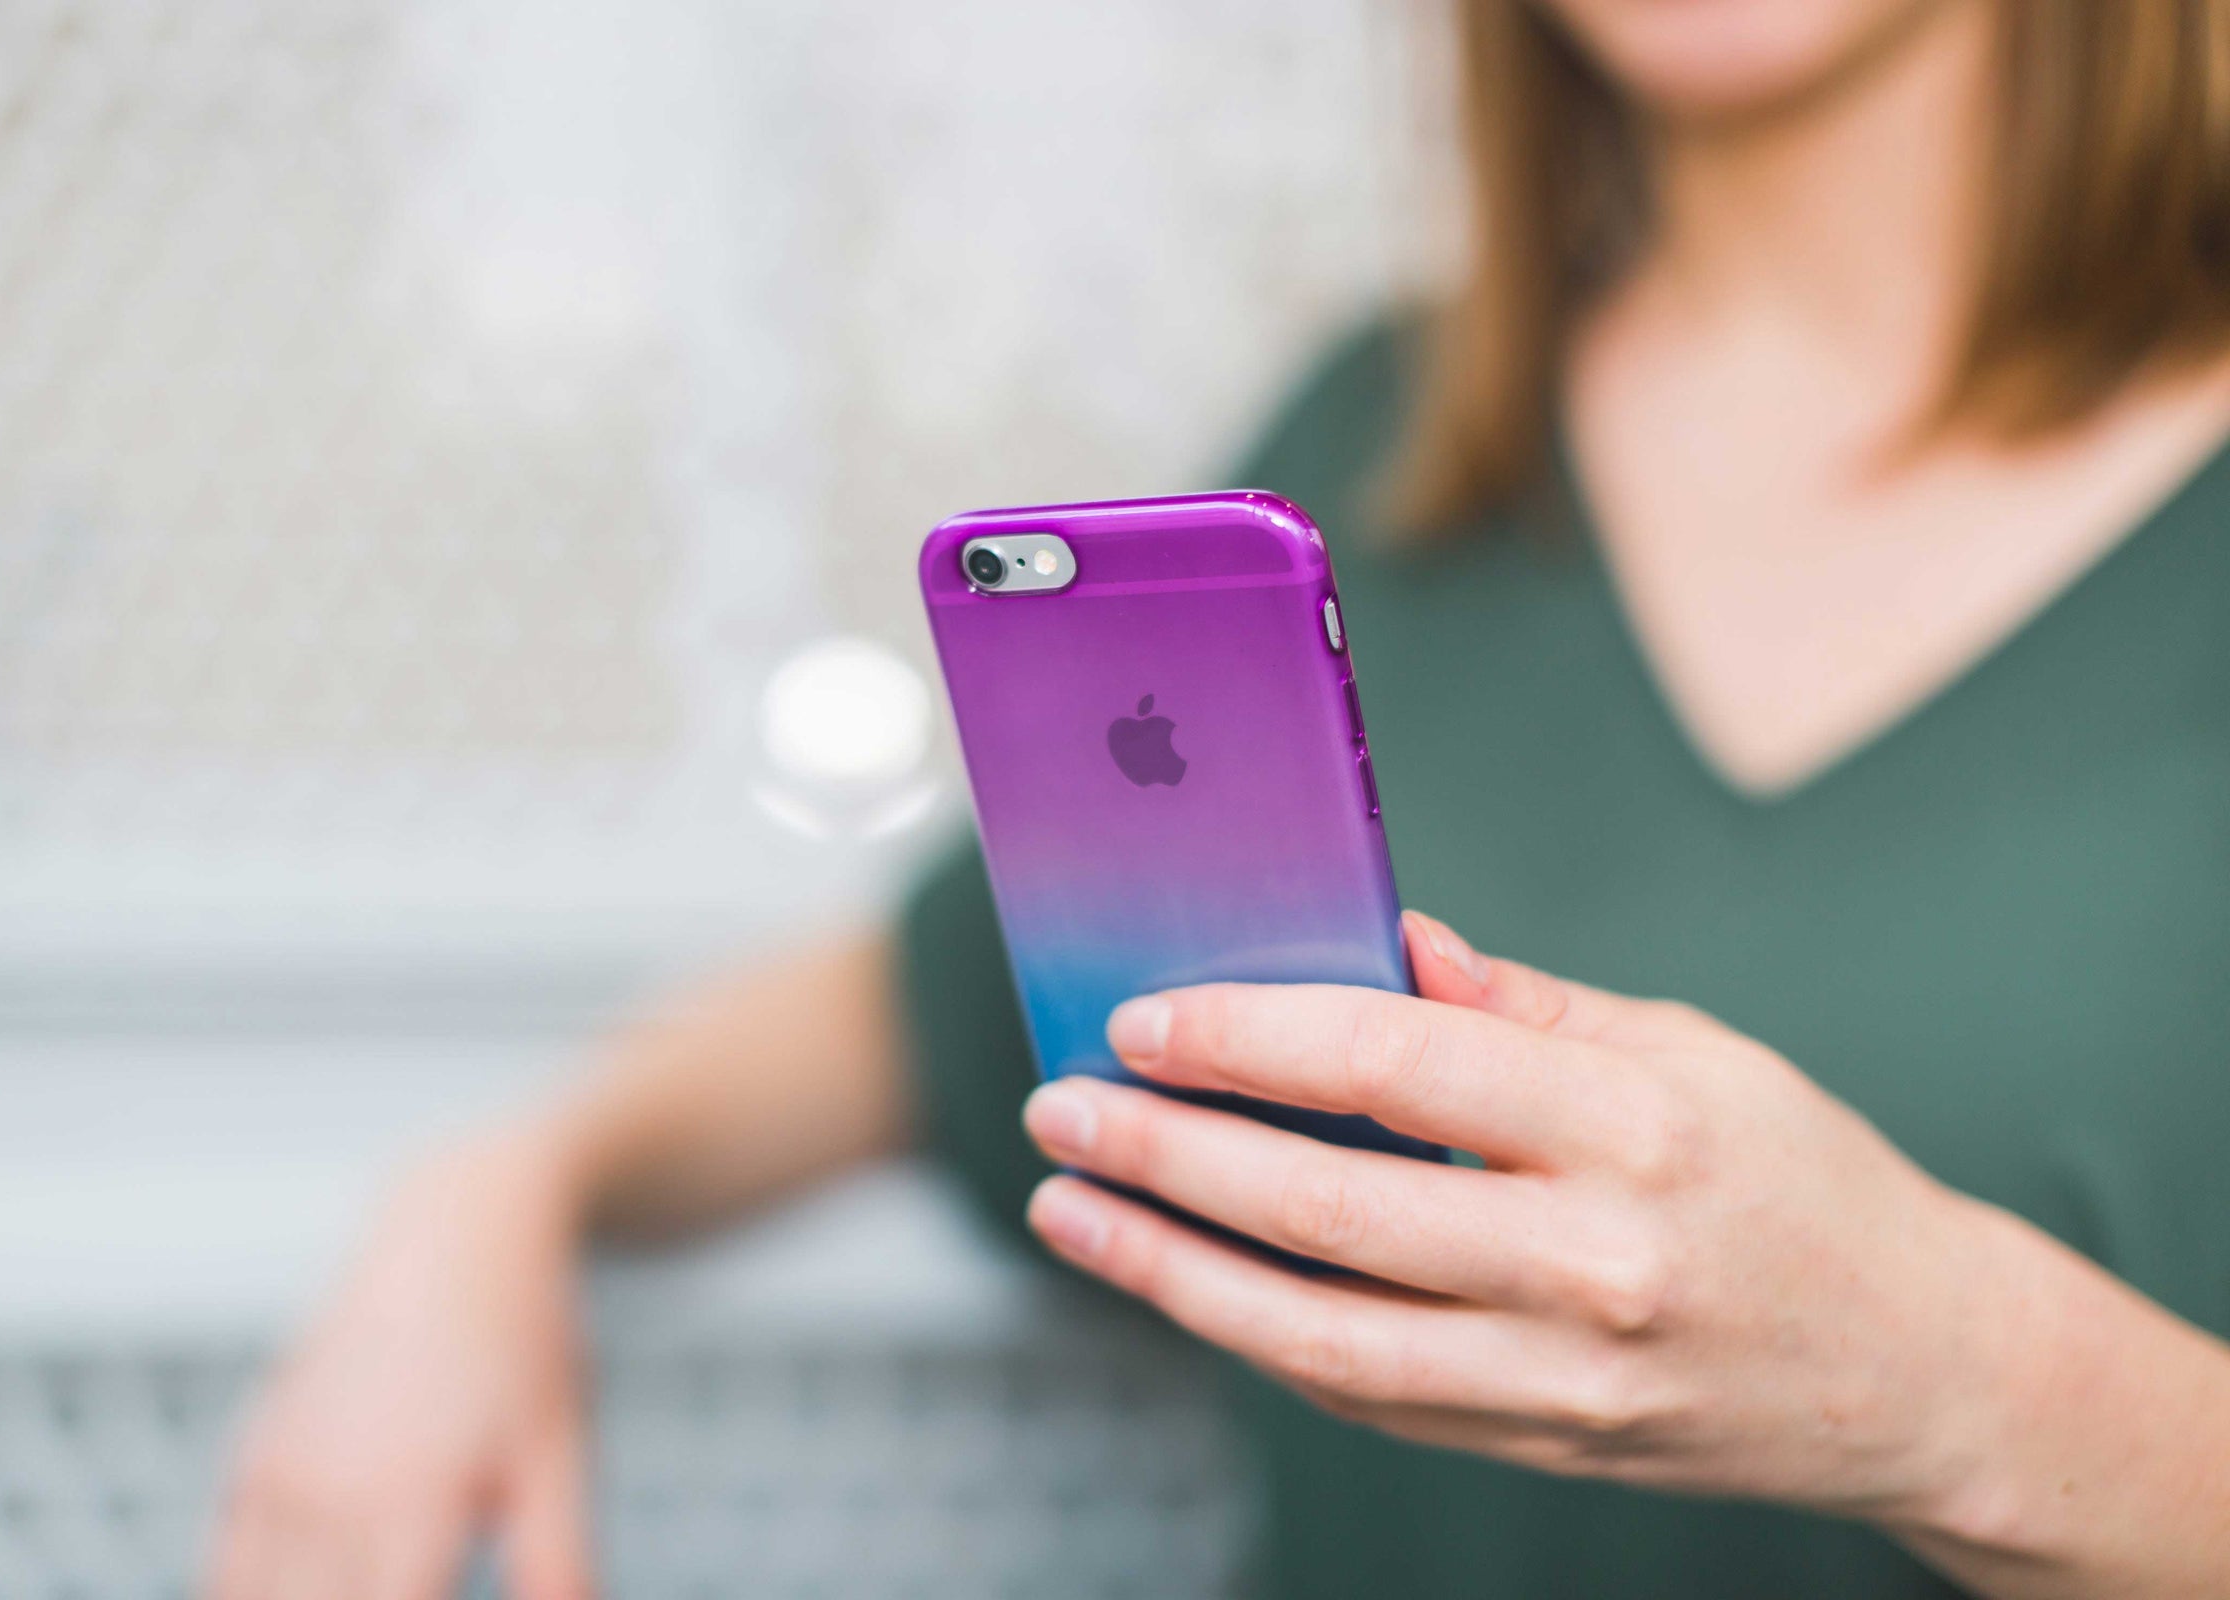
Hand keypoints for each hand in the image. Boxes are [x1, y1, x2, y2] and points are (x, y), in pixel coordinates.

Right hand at [208, 1123, 593, 1599]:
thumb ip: (557, 1560)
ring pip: (250, 1598)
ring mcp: (282, 1474)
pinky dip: (247, 1588)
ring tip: (360, 1583)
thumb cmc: (519, 1343)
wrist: (456, 1233)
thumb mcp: (559, 1454)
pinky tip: (299, 1583)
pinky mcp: (256, 1452)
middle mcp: (329, 1496)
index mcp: (411, 1503)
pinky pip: (225, 1560)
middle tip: (405, 1585)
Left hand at [1018, 911, 2013, 1524]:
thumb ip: (1521, 1004)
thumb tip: (1374, 943)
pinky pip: (1367, 1396)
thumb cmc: (1802, 1180)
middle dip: (1169, 1157)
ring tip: (1073, 1212)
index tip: (1143, 1016)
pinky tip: (1184, 1279)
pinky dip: (1258, 1336)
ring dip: (1173, 1274)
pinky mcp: (1542, 1446)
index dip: (1249, 1038)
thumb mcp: (1692, 1050)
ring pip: (1320, 1338)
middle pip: (1330, 1213)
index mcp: (1637, 1130)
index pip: (1397, 1069)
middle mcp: (1595, 1266)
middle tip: (1064, 1109)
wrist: (1920, 1372)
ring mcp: (1565, 1381)